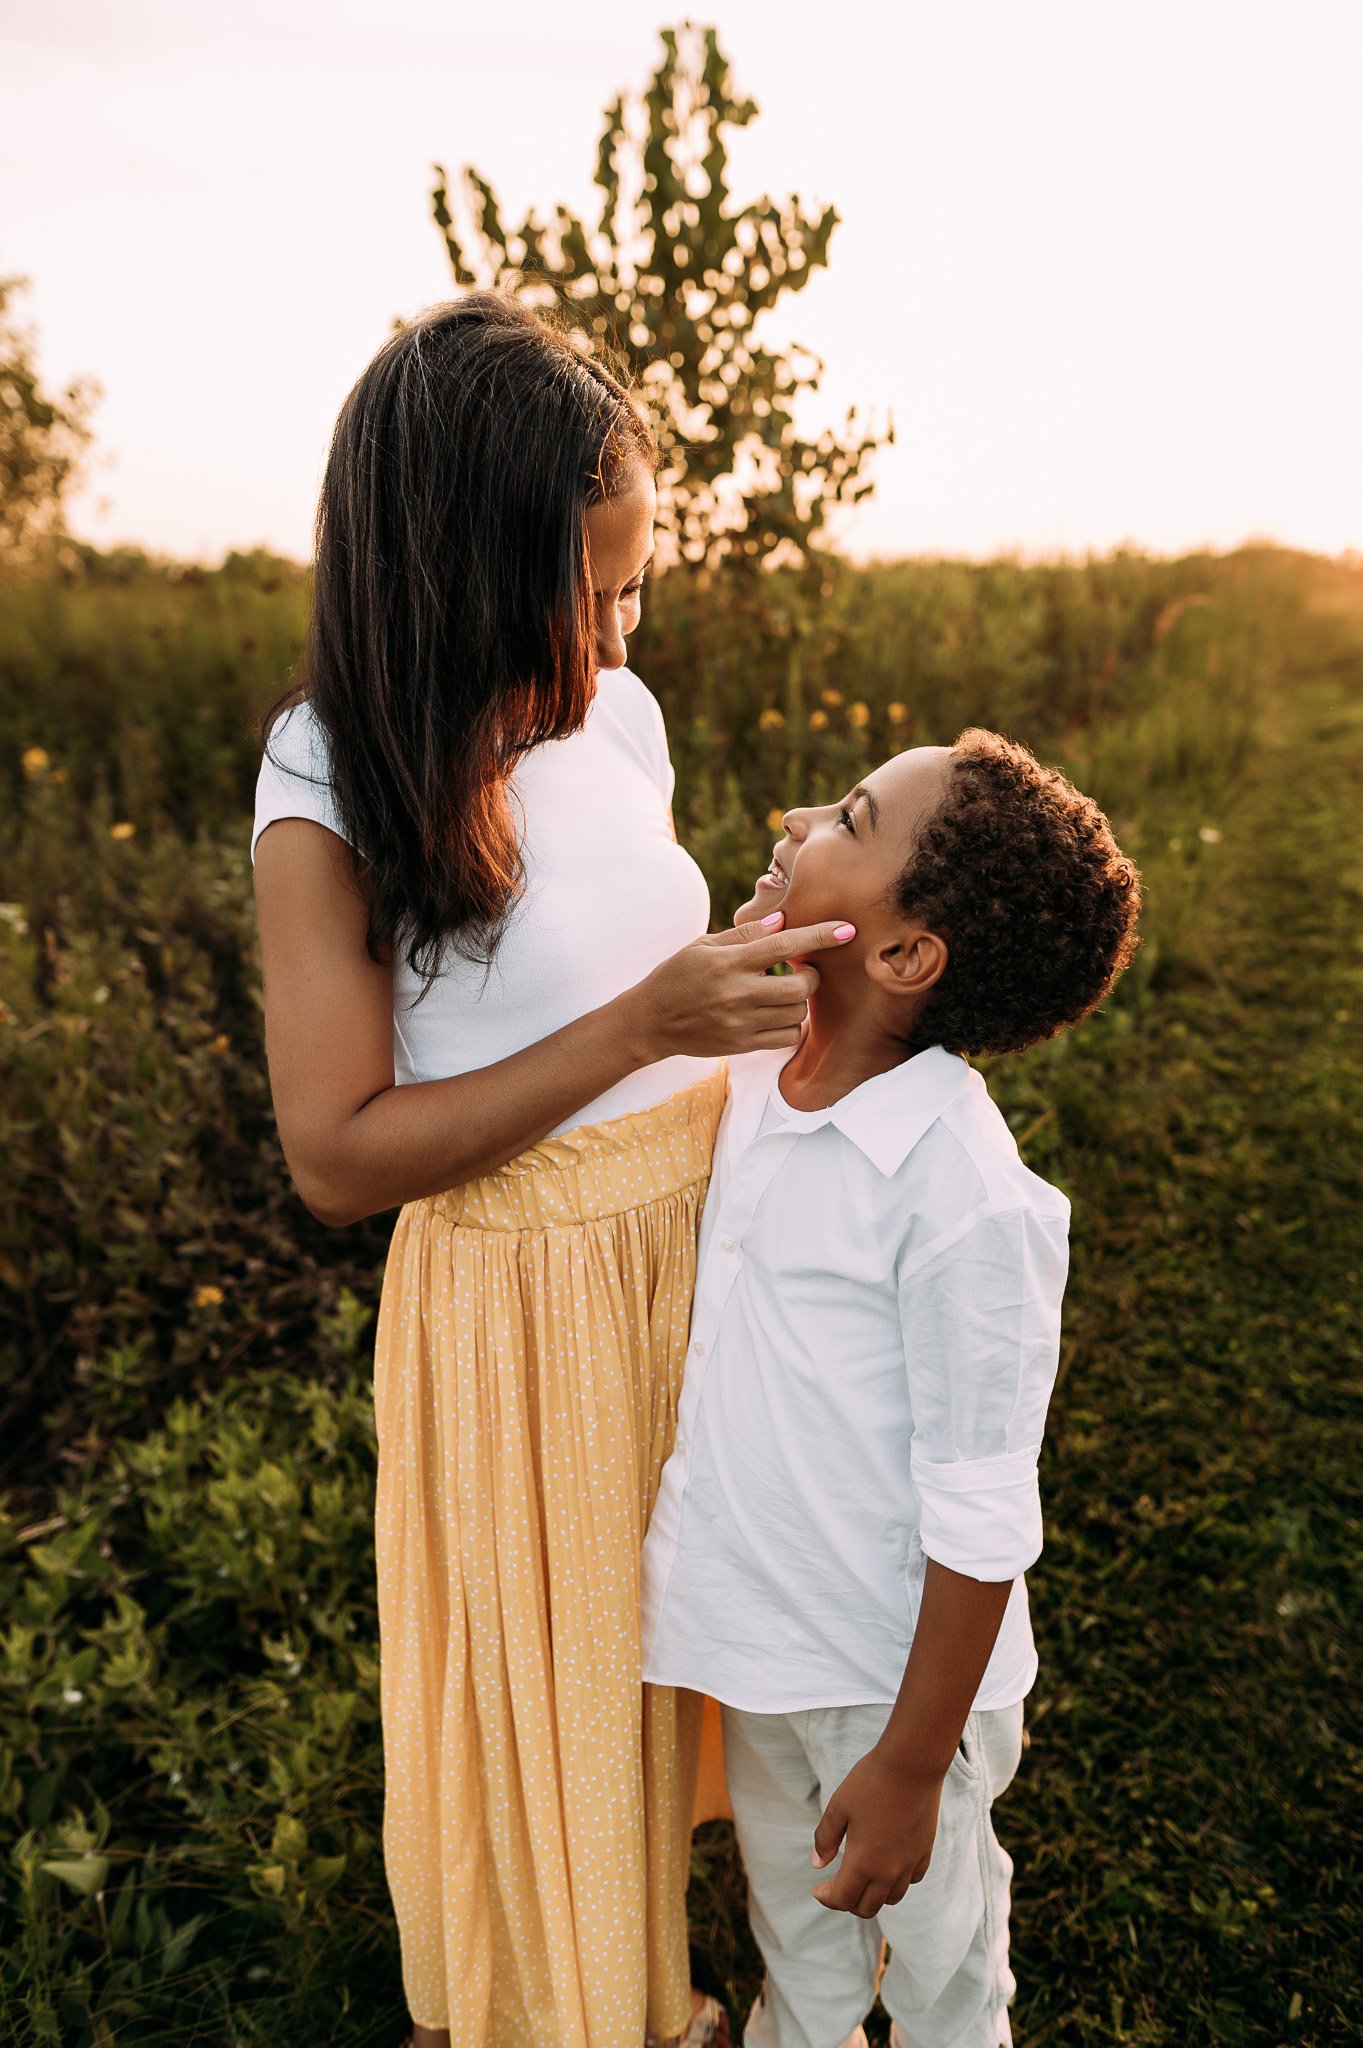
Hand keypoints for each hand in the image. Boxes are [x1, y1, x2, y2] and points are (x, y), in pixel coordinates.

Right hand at [626, 914, 855, 1060]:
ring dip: (800, 1001)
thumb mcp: (703, 945)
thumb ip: (744, 935)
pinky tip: (778, 1014)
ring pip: (798, 1013)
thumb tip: (783, 921)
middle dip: (812, 976)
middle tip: (801, 971)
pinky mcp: (742, 1044)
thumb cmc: (677, 975)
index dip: (820, 935)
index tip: (847, 929)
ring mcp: (741, 1023)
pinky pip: (787, 1036)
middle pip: (801, 987)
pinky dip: (792, 1024)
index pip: (784, 945)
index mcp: (728, 962)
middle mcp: (737, 993)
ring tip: (782, 993)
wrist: (650, 1021)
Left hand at [811, 1743, 944, 1917]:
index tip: (818, 1889)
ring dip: (873, 1895)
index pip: (842, 1899)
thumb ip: (824, 1839)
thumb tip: (817, 1864)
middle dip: (848, 1902)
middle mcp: (889, 1871)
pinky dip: (897, 1882)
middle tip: (837, 1886)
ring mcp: (910, 1863)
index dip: (826, 1898)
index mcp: (863, 1863)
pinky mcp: (924, 1851)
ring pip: (891, 1898)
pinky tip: (888, 1865)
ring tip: (861, 1879)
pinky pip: (911, 1880)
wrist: (911, 1764)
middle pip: (867, 1907)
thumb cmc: (870, 1782)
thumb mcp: (838, 1807)